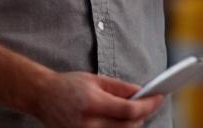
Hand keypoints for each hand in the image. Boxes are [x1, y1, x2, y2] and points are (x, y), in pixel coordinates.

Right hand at [30, 71, 164, 127]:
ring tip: (135, 113)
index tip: (160, 97)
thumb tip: (142, 92)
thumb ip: (120, 87)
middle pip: (129, 127)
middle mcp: (89, 123)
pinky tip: (122, 122)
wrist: (43, 96)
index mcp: (93, 103)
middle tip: (150, 104)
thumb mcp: (96, 79)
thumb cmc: (69, 85)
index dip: (148, 105)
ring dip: (133, 125)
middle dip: (143, 115)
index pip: (129, 110)